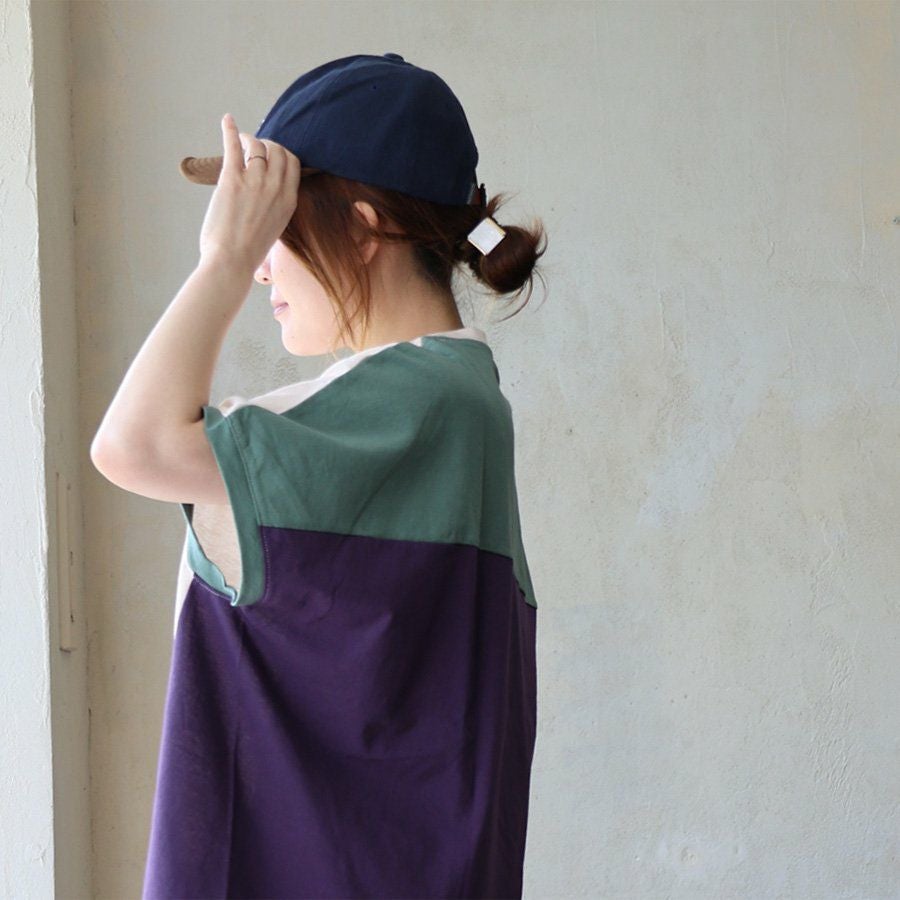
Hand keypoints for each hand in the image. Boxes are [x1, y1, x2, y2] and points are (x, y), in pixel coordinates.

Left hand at [198, 112, 300, 272]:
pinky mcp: (232, 179)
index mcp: (289, 201)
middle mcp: (276, 188)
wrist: (232, 262)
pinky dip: (229, 130)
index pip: (293, 163)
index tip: (271, 155)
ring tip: (240, 141)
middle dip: (266, 144)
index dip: (282, 154)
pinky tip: (227, 120)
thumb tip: (267, 196)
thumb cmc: (249, 252)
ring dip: (248, 139)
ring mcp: (255, 181)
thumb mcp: (275, 228)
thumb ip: (276, 207)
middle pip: (278, 150)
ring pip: (257, 145)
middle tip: (254, 146)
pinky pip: (233, 146)